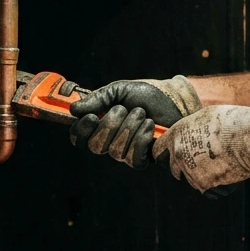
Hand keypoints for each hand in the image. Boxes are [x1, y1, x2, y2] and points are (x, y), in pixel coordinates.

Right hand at [69, 75, 201, 168]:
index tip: (91, 116)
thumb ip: (98, 98)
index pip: (79, 138)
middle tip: (123, 109)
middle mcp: (109, 142)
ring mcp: (126, 153)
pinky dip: (141, 138)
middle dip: (110, 124)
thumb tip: (74, 109)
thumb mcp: (120, 90)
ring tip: (142, 113)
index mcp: (100, 125)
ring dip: (130, 126)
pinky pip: (133, 158)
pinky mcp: (143, 160)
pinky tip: (150, 126)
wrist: (175, 101)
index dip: (80, 130)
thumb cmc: (147, 95)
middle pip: (95, 146)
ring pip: (115, 150)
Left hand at [152, 104, 249, 192]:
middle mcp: (179, 154)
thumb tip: (190, 133)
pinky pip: (206, 189)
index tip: (171, 155)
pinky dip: (215, 185)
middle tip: (202, 161)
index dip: (164, 153)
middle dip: (183, 167)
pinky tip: (226, 173)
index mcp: (176, 136)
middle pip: (173, 169)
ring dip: (201, 175)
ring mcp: (190, 171)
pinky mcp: (204, 185)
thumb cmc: (231, 122)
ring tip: (220, 164)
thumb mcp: (205, 117)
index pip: (158, 151)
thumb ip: (192, 128)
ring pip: (190, 180)